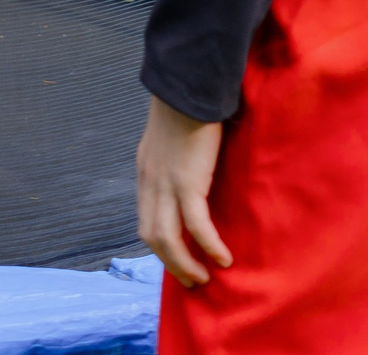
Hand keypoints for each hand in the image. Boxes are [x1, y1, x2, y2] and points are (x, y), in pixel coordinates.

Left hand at [136, 96, 230, 288]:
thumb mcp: (171, 139)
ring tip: (204, 278)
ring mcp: (166, 184)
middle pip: (151, 237)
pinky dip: (208, 246)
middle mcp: (150, 182)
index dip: (161, 245)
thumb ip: (175, 159)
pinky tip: (222, 259)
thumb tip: (190, 172)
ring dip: (185, 264)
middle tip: (192, 280)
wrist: (188, 87)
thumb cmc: (187, 107)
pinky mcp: (188, 182)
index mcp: (145, 173)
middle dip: (171, 264)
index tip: (178, 260)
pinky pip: (196, 225)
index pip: (145, 220)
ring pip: (168, 239)